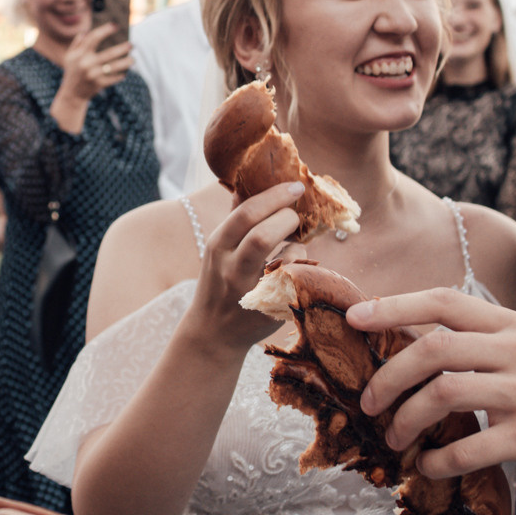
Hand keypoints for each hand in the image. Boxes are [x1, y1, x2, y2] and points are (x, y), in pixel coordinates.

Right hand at [50, 23, 132, 127]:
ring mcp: (93, 75)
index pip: (94, 38)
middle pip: (109, 53)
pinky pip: (113, 78)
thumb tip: (86, 31)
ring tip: (133, 59)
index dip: (105, 30)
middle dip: (122, 48)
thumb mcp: (69, 57)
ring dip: (126, 63)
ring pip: (114, 67)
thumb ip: (76, 43)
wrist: (71, 94)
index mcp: (80, 54)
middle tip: (132, 45)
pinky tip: (125, 73)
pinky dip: (120, 76)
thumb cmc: (72, 72)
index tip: (115, 25)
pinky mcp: (98, 84)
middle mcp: (86, 63)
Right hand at [186, 182, 304, 356]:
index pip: (245, 213)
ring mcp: (250, 292)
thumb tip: (247, 181)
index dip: (274, 196)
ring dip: (298, 245)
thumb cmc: (220, 282)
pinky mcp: (270, 310)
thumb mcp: (219, 249)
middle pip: (263, 235)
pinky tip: (295, 266)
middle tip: (295, 216)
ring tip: (293, 244)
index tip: (295, 186)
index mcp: (217, 246)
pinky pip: (298, 281)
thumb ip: (235, 217)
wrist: (213, 333)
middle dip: (288, 219)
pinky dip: (302, 267)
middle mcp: (231, 269)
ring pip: (287, 260)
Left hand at [345, 287, 515, 484]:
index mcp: (511, 324)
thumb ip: (481, 343)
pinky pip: (470, 447)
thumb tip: (412, 347)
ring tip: (395, 438)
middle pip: (433, 349)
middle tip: (369, 402)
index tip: (354, 318)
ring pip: (444, 394)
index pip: (443, 300)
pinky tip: (428, 468)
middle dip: (388, 376)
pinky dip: (438, 461)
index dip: (393, 306)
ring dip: (406, 419)